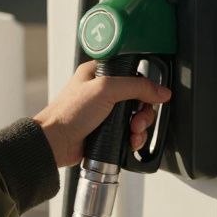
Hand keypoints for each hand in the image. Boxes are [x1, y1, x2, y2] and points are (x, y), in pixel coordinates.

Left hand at [34, 60, 171, 167]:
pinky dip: (134, 138)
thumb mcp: (105, 90)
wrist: (55, 143)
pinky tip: (130, 142)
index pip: (133, 73)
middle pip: (138, 98)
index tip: (152, 96)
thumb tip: (161, 91)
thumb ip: (136, 87)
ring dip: (140, 127)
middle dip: (143, 112)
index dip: (145, 86)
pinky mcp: (106, 131)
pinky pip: (128, 133)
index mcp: (99, 73)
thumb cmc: (68, 113)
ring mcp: (105, 112)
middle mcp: (103, 91)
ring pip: (135, 117)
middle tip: (137, 120)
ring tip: (133, 133)